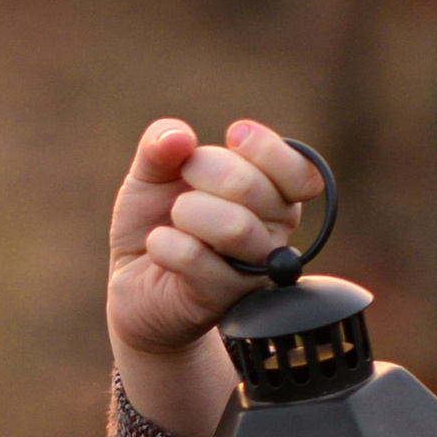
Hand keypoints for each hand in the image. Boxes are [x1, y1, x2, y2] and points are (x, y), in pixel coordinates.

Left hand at [109, 116, 319, 436]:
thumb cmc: (155, 223)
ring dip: (188, 211)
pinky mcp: (222, 300)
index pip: (302, 173)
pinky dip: (165, 244)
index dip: (267, 148)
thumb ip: (161, 147)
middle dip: (206, 170)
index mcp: (272, 198)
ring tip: (172, 219)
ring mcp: (252, 271)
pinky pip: (198, 260)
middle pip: (255, 189)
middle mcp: (274, 235)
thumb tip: (179, 136)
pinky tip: (158, 245)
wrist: (133, 285)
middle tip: (182, 187)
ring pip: (236, 227)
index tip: (233, 136)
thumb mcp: (151, 176)